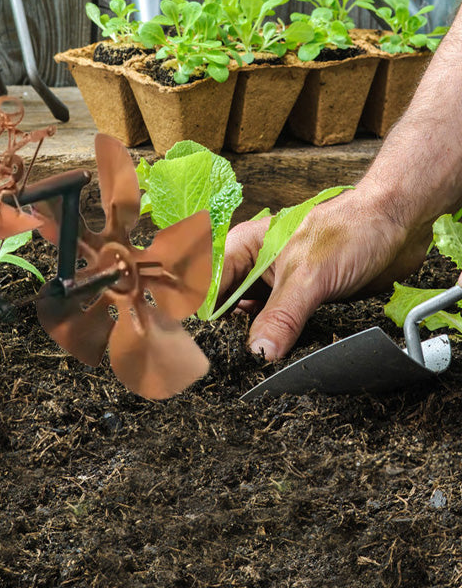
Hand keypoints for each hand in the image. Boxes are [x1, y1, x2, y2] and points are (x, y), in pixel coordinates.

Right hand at [218, 186, 429, 360]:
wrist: (397, 226)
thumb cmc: (351, 229)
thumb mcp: (309, 275)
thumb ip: (281, 316)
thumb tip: (259, 353)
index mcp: (242, 248)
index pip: (205, 287)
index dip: (198, 315)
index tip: (199, 347)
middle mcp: (253, 267)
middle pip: (222, 307)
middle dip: (220, 334)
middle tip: (221, 364)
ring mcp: (274, 286)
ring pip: (247, 321)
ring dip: (247, 342)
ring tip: (241, 368)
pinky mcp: (297, 301)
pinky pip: (275, 327)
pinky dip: (273, 343)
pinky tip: (272, 360)